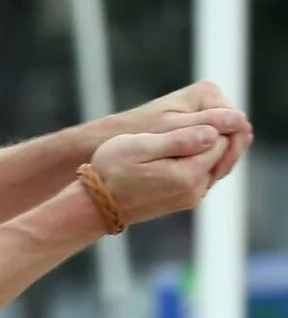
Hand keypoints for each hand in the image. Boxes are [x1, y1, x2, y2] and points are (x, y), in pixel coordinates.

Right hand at [90, 117, 244, 223]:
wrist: (95, 205)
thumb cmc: (111, 171)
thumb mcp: (138, 147)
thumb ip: (177, 140)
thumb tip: (212, 133)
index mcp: (187, 174)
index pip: (220, 140)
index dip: (216, 122)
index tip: (201, 111)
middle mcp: (195, 189)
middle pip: (223, 154)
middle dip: (218, 134)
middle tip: (205, 117)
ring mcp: (191, 197)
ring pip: (216, 164)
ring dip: (210, 148)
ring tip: (197, 131)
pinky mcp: (185, 201)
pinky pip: (205, 175)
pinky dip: (202, 160)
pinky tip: (189, 149)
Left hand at [117, 82, 253, 183]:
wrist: (107, 143)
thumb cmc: (134, 136)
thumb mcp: (166, 134)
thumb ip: (199, 128)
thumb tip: (238, 122)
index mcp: (206, 93)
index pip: (236, 123)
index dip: (230, 148)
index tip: (215, 170)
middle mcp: (209, 101)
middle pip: (232, 133)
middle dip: (224, 155)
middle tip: (210, 179)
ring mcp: (204, 115)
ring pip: (223, 143)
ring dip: (216, 161)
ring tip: (201, 181)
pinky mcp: (196, 129)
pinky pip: (211, 149)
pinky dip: (205, 162)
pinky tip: (194, 178)